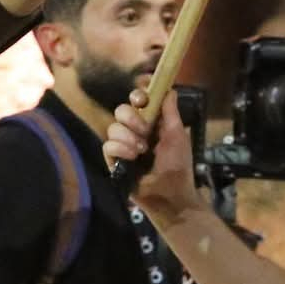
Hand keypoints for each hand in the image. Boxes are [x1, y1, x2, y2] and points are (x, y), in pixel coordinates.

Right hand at [103, 74, 204, 222]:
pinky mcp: (113, 161)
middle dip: (131, 117)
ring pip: (113, 127)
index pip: (137, 101)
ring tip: (141, 151)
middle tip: (145, 130)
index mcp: (151, 122)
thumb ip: (170, 112)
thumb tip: (170, 89)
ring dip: (128, 137)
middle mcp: (134, 131)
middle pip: (121, 110)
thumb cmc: (177, 165)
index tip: (142, 97)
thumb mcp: (177, 135)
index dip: (138, 95)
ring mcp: (123, 145)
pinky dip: (120, 149)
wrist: (170, 194)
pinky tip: (131, 158)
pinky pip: (107, 146)